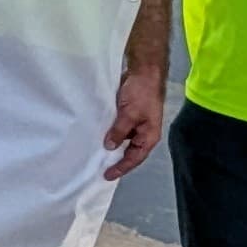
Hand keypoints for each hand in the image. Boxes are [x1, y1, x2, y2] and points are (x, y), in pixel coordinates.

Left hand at [102, 61, 168, 178]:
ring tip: (96, 155)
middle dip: (117, 160)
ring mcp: (136, 124)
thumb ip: (119, 131)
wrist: (144, 71)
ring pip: (123, 141)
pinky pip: (119, 129)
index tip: (107, 175)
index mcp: (149, 136)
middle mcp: (143, 133)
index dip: (121, 168)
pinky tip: (98, 136)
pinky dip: (110, 134)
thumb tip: (109, 146)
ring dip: (112, 146)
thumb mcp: (129, 114)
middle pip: (130, 152)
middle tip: (100, 169)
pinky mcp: (128, 115)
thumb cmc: (142, 93)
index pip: (134, 158)